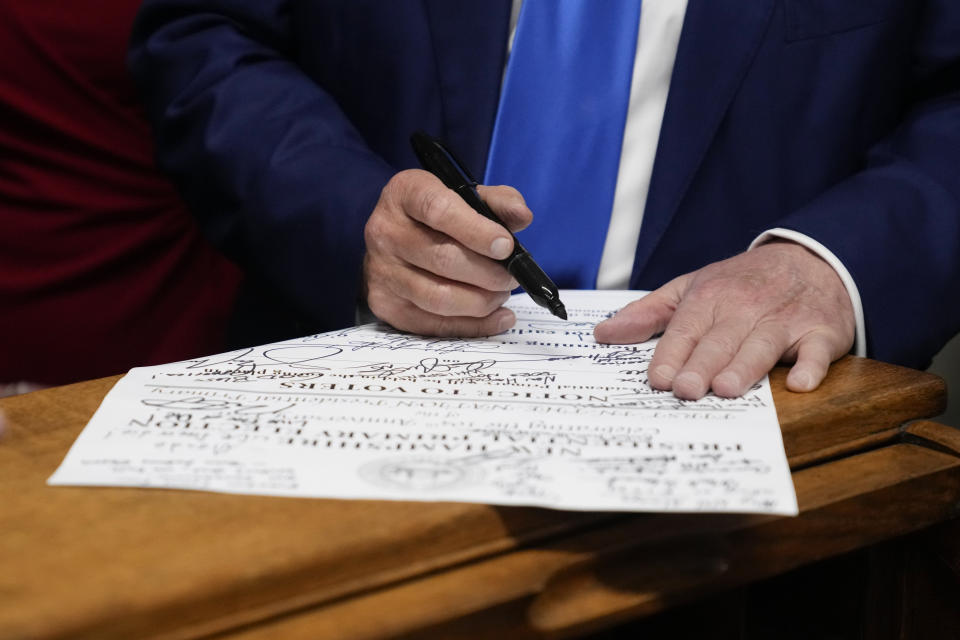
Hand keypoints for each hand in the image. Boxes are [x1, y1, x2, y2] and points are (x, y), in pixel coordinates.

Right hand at [363, 169, 532, 335]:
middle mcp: (386, 230)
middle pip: (442, 258)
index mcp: (405, 193)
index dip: (477, 231)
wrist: (393, 239)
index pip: (439, 210)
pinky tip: (497, 317)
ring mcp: (381, 270)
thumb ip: (497, 202)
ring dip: (481, 302)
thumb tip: (522, 216)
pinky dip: (473, 326)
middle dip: (488, 273)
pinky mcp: (385, 304)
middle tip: (511, 277)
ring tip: (500, 295)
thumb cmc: (435, 216)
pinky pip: (433, 324)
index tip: (507, 246)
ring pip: (438, 297)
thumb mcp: (465, 196)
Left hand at [593, 241, 855, 398]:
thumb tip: (602, 334)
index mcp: (709, 297)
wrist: (810, 258)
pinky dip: (811, 365)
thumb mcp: (691, 287)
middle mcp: (744, 308)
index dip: (670, 354)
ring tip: (726, 388)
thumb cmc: (741, 283)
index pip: (685, 329)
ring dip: (745, 366)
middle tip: (686, 391)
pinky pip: (817, 350)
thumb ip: (648, 313)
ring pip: (761, 344)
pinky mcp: (821, 331)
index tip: (657, 379)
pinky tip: (800, 382)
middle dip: (702, 364)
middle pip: (720, 340)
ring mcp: (784, 320)